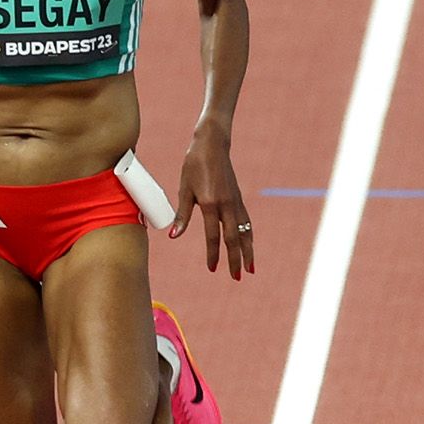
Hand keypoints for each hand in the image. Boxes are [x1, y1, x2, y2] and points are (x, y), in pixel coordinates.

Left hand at [172, 130, 254, 278]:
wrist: (212, 145)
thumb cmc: (194, 165)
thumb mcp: (184, 189)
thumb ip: (182, 214)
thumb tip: (173, 236)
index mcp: (211, 204)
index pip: (212, 236)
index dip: (213, 254)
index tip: (212, 269)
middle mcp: (227, 205)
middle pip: (233, 239)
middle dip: (235, 260)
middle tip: (237, 278)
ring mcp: (235, 202)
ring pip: (244, 232)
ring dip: (248, 251)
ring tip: (250, 268)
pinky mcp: (239, 199)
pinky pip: (246, 222)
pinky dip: (248, 236)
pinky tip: (249, 246)